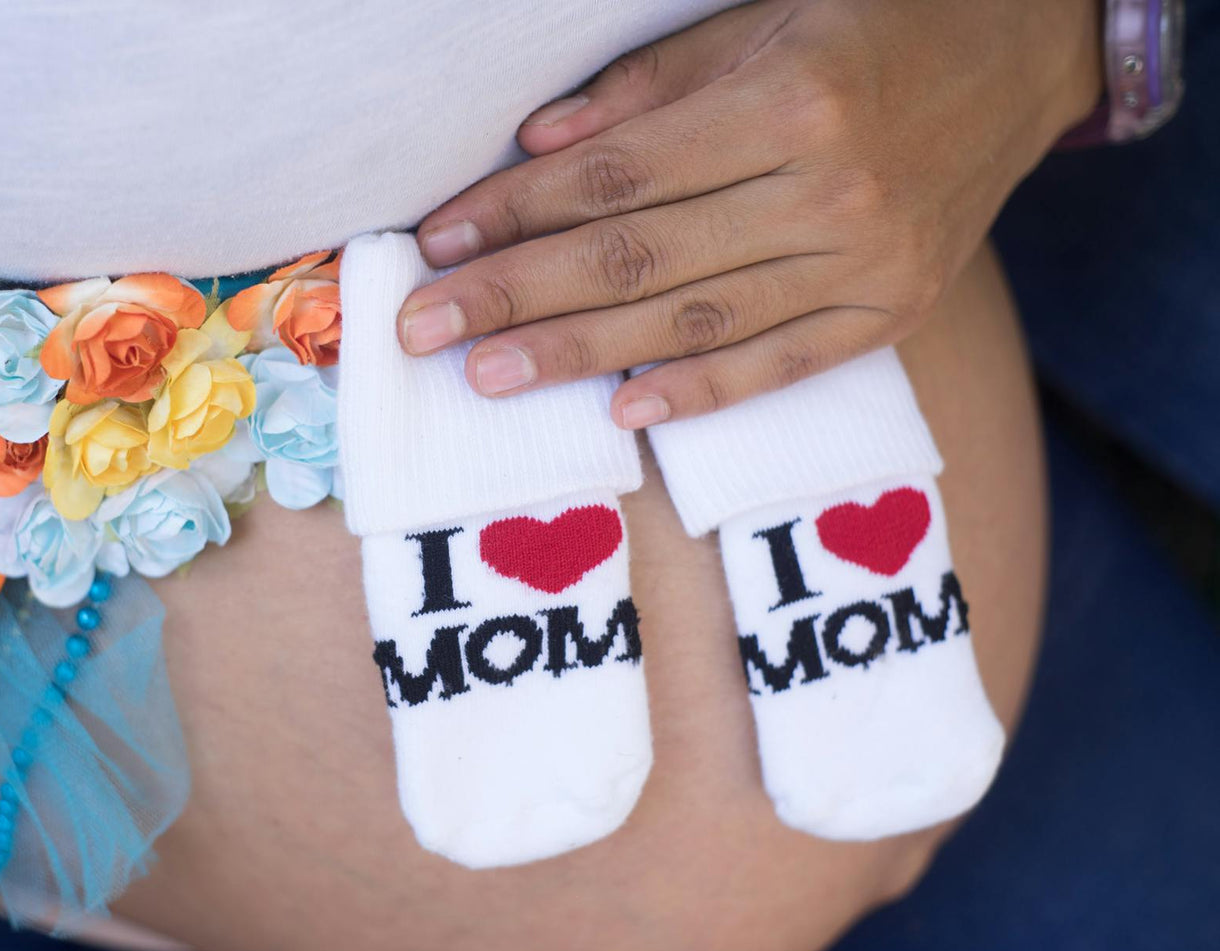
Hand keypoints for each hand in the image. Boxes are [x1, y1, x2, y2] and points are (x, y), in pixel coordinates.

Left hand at [397, 0, 1102, 427]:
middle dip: (518, 295)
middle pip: (639, 257)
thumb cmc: (875, 22)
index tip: (439, 244)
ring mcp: (867, 261)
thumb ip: (648, 88)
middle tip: (425, 330)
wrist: (1025, 54)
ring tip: (491, 377)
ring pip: (695, 321)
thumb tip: (536, 148)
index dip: (517, 211)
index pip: (617, 174)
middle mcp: (829, 189)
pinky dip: (702, 392)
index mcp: (789, 100)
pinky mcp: (892, 310)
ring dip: (581, 354)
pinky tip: (623, 411)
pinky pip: (783, 364)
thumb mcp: (762, 18)